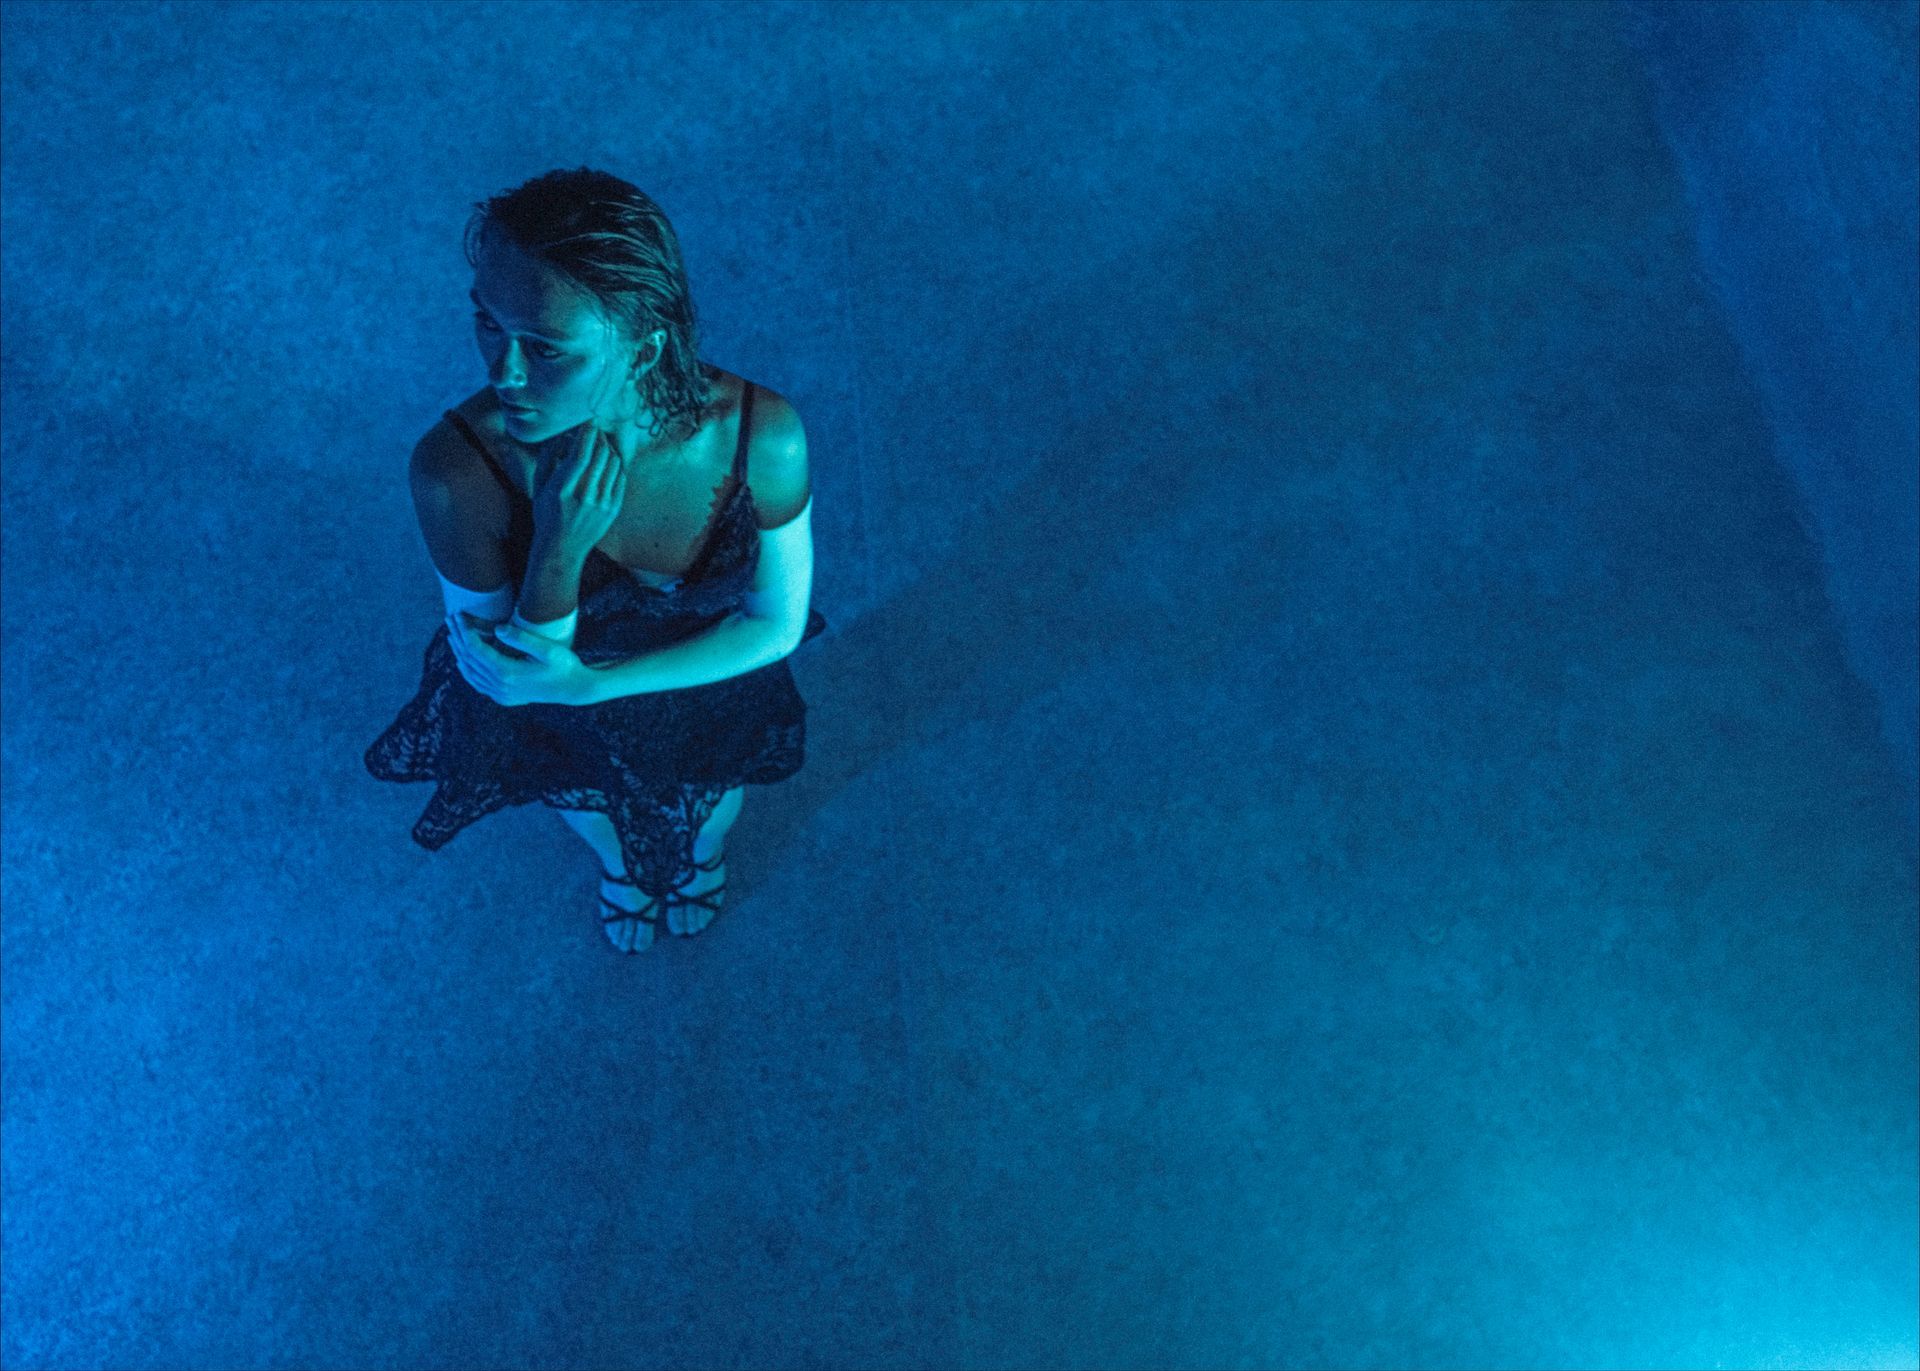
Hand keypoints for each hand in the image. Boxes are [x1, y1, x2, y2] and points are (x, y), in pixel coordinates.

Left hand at [446, 612, 597, 706]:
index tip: (459, 614)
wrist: (574, 689)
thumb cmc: (564, 665)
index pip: (476, 649)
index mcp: (507, 672)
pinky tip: (463, 662)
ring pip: (470, 673)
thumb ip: (521, 638)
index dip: (465, 630)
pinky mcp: (504, 698)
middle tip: (451, 618)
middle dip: (458, 637)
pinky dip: (468, 672)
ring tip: (452, 635)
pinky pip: (478, 685)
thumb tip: (496, 628)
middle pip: (469, 659)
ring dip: (460, 653)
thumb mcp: (547, 649)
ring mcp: (501, 695)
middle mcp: (500, 686)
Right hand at [531, 343, 635, 554]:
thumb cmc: (546, 514)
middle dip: (599, 437)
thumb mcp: (538, 487)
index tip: (588, 422)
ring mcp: (601, 505)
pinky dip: (616, 464)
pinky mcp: (612, 510)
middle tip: (595, 429)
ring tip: (601, 443)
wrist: (562, 548)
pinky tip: (608, 460)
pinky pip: (620, 478)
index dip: (587, 435)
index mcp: (562, 491)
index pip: (580, 455)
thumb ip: (548, 460)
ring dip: (609, 448)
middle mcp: (584, 497)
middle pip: (600, 456)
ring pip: (613, 464)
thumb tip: (562, 436)